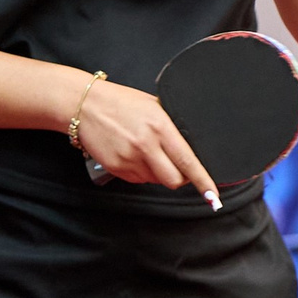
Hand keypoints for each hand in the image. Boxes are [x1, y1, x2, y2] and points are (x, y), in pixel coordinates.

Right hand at [70, 77, 217, 206]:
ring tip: (148, 152)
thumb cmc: (121, 102)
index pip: (187, 161)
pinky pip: (138, 179)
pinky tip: (134, 155)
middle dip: (181, 179)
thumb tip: (189, 145)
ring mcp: (129, 159)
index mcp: (160, 127)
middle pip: (173, 180)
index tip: (213, 195)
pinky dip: (142, 172)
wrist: (84, 106)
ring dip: (158, 173)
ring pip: (155, 180)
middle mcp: (145, 146)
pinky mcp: (115, 168)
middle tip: (179, 170)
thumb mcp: (154, 106)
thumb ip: (171, 127)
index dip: (202, 180)